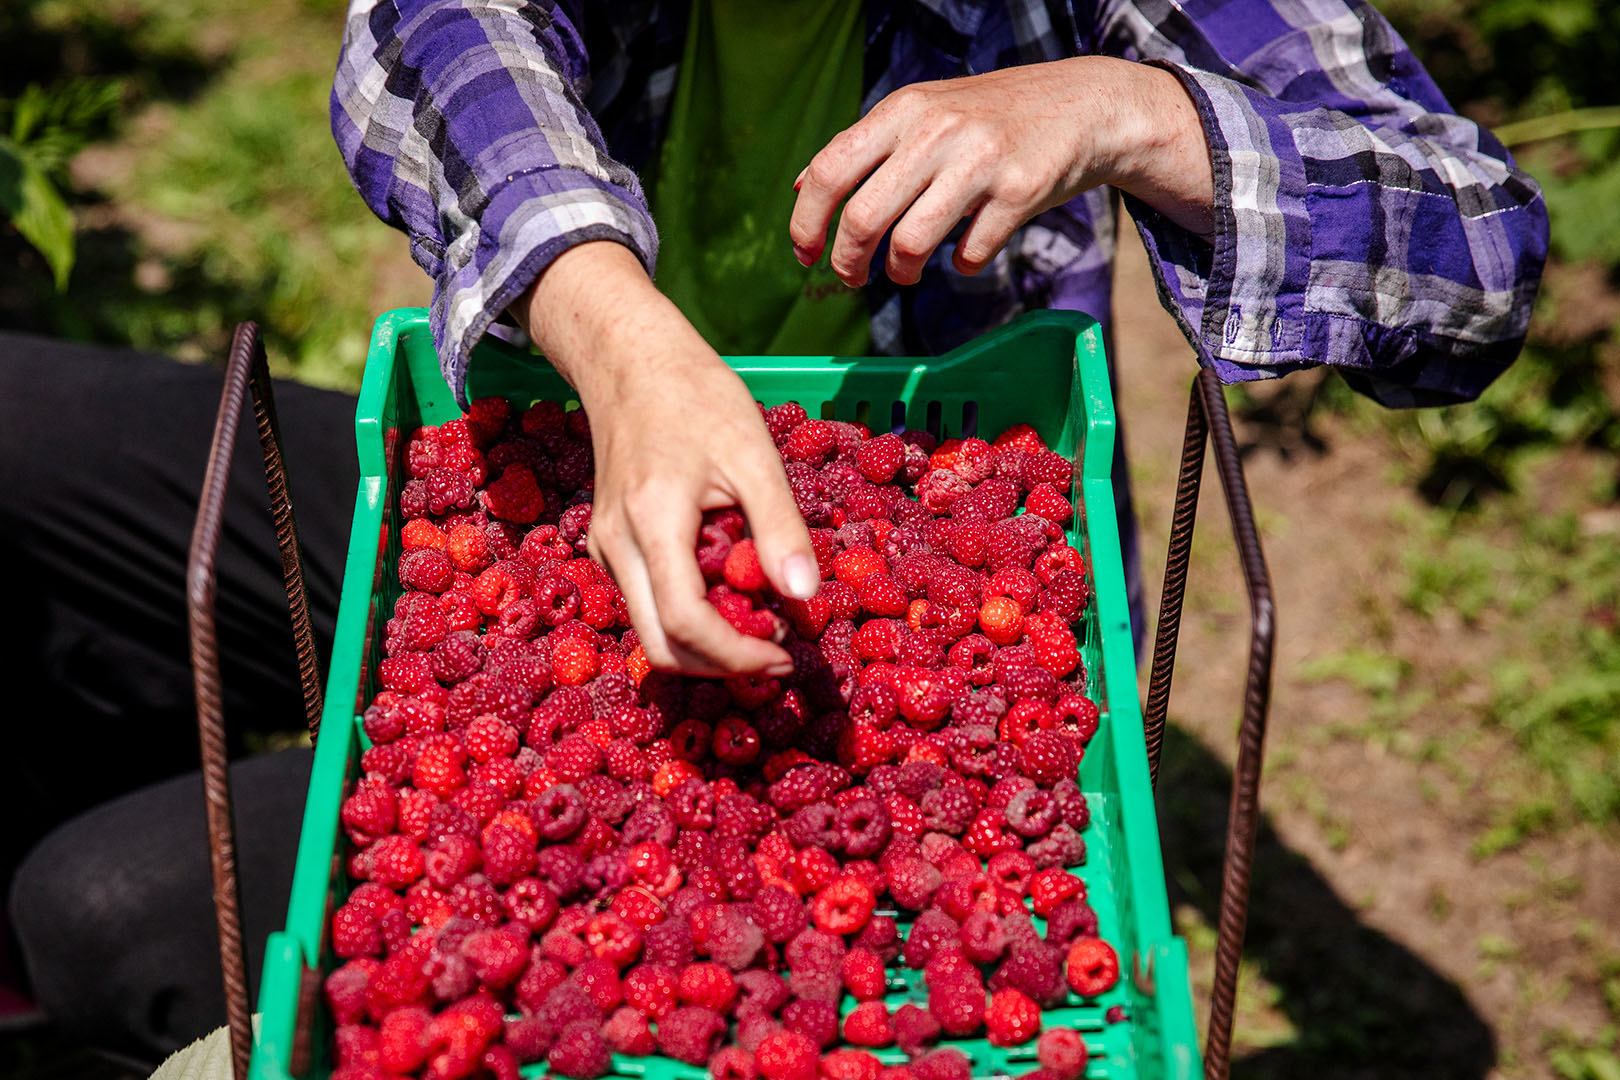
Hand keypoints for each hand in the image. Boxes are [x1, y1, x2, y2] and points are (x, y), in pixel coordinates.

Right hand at [514, 241, 820, 676]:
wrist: (630, 361)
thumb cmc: (697, 397)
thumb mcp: (753, 453)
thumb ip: (779, 526)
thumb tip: (806, 596)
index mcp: (652, 522)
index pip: (687, 623)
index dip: (738, 654)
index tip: (786, 654)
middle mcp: (617, 546)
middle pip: (661, 646)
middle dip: (723, 665)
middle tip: (780, 654)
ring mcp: (608, 549)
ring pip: (651, 631)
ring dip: (708, 645)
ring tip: (765, 625)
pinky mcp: (611, 546)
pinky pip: (647, 603)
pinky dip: (692, 617)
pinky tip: (734, 592)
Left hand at [789, 56, 1213, 286]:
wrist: (1082, 104)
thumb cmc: (989, 118)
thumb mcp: (922, 113)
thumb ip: (865, 148)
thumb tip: (801, 186)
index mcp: (901, 111)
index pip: (830, 172)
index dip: (806, 223)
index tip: (805, 256)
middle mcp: (935, 131)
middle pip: (863, 217)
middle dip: (848, 261)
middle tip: (852, 277)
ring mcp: (979, 161)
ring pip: (911, 242)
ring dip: (900, 272)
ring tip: (904, 273)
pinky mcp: (1019, 191)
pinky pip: (970, 253)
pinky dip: (961, 266)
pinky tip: (964, 255)